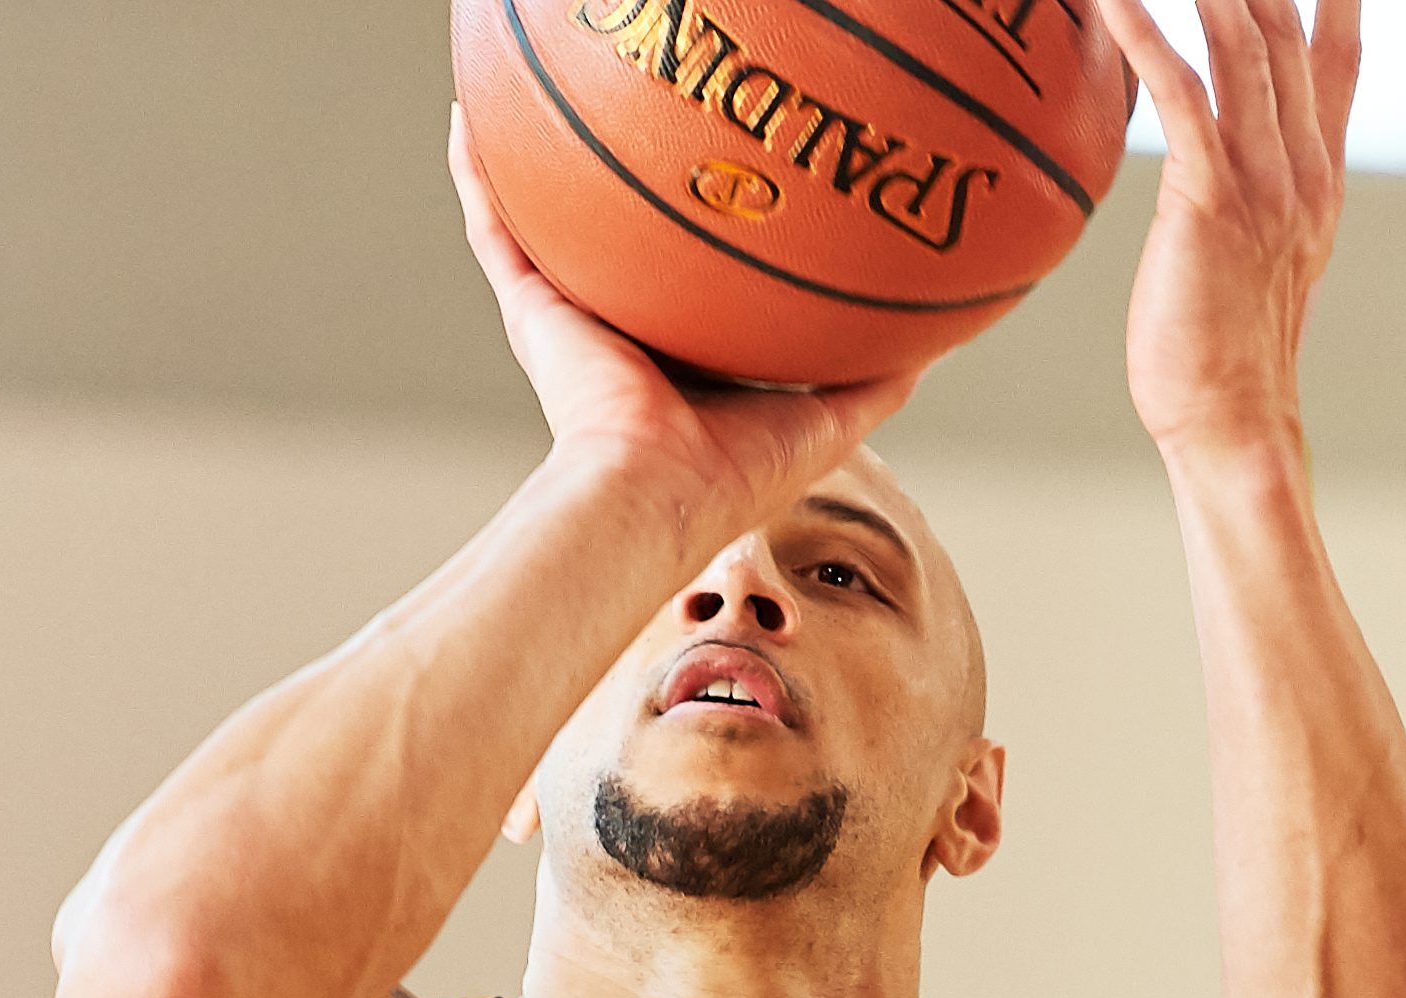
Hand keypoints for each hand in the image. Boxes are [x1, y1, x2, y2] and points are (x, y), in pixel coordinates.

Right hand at [448, 111, 925, 535]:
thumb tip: (935, 335)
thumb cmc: (735, 474)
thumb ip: (876, 376)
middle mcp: (624, 328)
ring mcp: (573, 313)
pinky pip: (496, 228)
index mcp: (685, 354)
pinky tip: (471, 117)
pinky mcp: (532, 310)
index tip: (731, 178)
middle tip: (642, 118)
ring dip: (537, 165)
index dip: (709, 234)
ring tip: (535, 97)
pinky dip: (478, 176)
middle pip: (622, 240)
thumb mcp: (830, 417)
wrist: (653, 493)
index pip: (693, 279)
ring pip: (550, 222)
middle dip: (625, 188)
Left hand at [1085, 0, 1357, 459]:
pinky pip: (1182, 94)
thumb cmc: (1218, 352)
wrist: (1232, 420)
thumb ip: (1241, 193)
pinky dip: (1148, 35)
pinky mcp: (1212, 198)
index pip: (1336, 54)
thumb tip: (1214, 166)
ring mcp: (1264, 178)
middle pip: (1286, 25)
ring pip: (1242, 41)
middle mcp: (1301, 163)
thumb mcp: (1246, 258)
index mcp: (1318, 174)